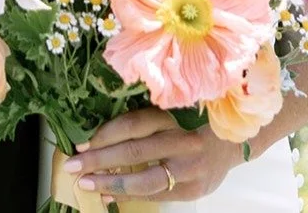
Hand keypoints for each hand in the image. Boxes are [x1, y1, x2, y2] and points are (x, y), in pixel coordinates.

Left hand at [61, 108, 244, 202]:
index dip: (105, 134)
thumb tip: (103, 134)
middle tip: (73, 166)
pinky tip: (111, 195)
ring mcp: (189, 168)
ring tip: (88, 184)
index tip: (82, 143)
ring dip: (112, 183)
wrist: (233, 142)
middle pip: (134, 151)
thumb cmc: (194, 122)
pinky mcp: (193, 190)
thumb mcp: (173, 110)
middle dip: (100, 160)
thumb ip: (146, 120)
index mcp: (174, 115)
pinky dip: (132, 196)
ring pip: (145, 179)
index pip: (133, 125)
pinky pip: (157, 195)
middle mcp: (181, 140)